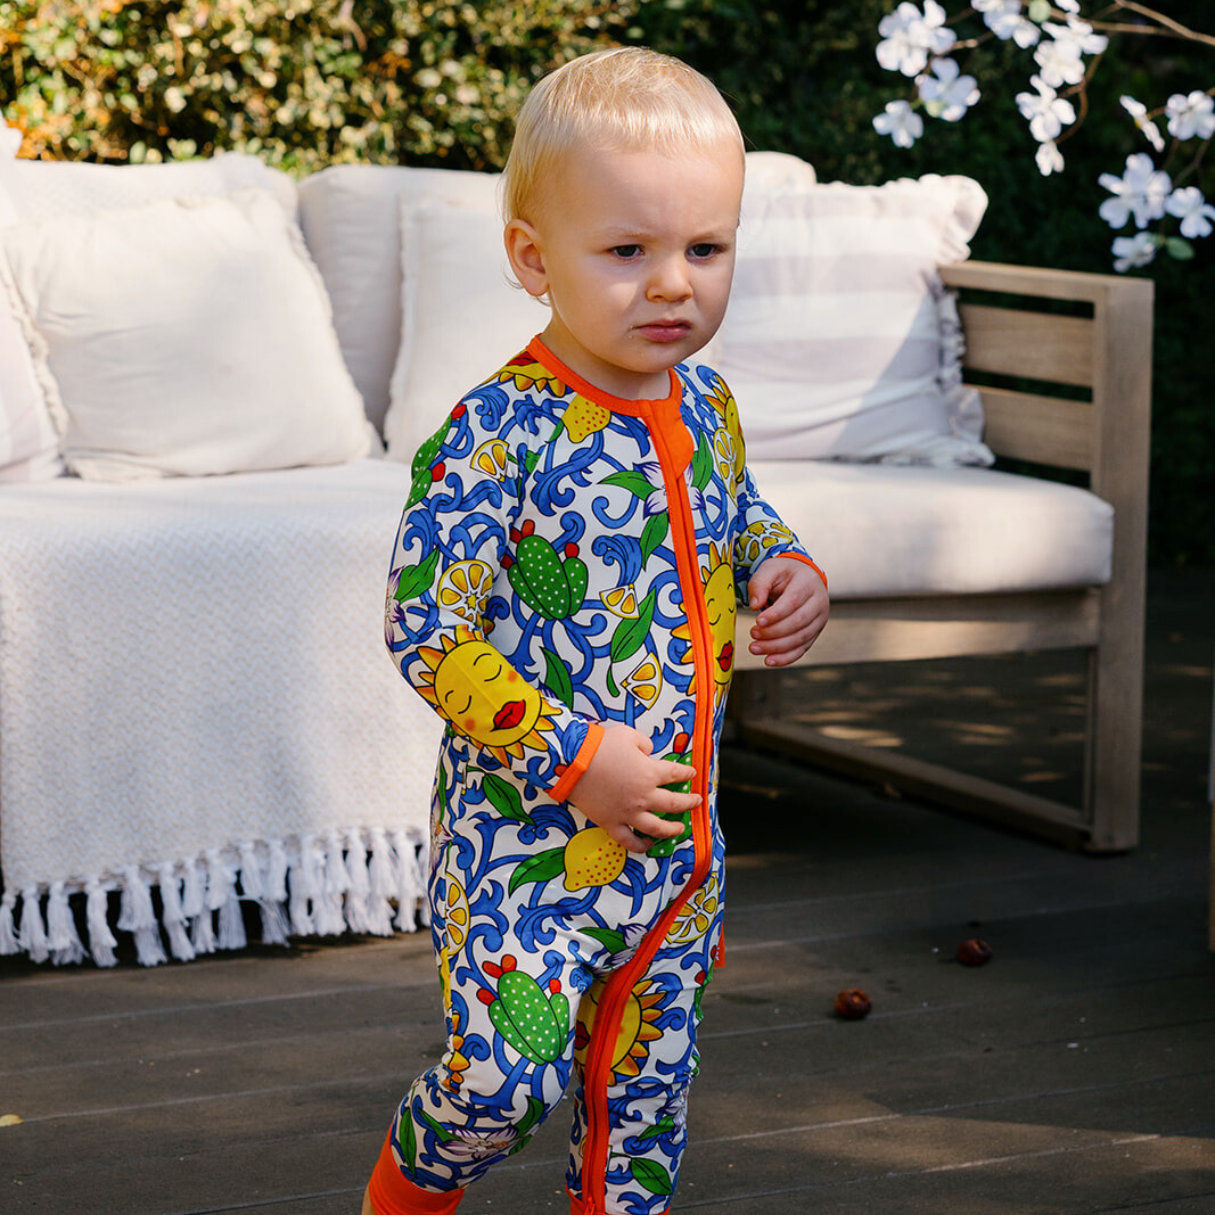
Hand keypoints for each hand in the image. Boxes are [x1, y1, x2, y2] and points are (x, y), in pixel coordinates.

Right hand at [570, 725, 700, 852]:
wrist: (573, 761)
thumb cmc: (601, 745)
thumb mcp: (628, 735)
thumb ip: (644, 744)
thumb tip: (648, 752)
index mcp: (650, 773)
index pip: (675, 774)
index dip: (686, 774)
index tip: (691, 774)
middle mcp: (643, 796)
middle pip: (674, 804)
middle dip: (688, 802)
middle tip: (696, 802)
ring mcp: (628, 813)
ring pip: (657, 828)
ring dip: (672, 830)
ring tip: (680, 830)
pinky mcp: (611, 823)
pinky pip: (629, 841)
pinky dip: (640, 846)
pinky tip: (648, 845)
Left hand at [747, 557, 828, 666]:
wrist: (800, 577)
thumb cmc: (783, 574)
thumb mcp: (769, 569)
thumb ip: (759, 583)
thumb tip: (755, 605)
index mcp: (808, 582)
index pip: (794, 601)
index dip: (776, 614)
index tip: (758, 621)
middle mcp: (819, 602)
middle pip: (798, 622)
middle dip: (774, 632)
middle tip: (753, 634)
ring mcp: (819, 619)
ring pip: (800, 639)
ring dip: (776, 647)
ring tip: (755, 648)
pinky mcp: (814, 633)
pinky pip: (802, 649)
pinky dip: (785, 658)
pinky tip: (769, 660)